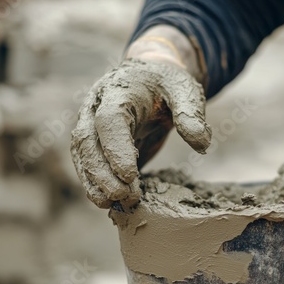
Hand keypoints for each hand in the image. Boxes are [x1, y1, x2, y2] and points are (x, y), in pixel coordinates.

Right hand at [71, 58, 210, 208]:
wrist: (150, 78)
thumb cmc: (167, 84)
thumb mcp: (185, 90)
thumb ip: (191, 114)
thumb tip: (201, 145)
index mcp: (118, 91)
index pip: (109, 121)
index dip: (116, 148)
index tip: (129, 175)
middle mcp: (96, 107)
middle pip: (88, 141)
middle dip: (102, 172)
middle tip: (123, 196)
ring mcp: (90, 125)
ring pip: (82, 155)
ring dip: (94, 182)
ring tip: (112, 204)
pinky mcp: (95, 143)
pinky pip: (87, 164)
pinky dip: (94, 184)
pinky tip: (107, 202)